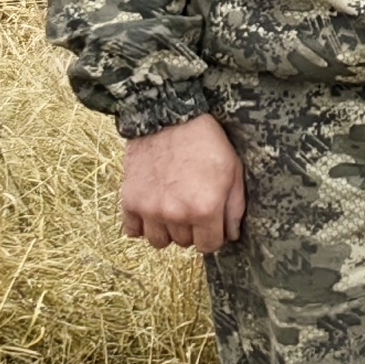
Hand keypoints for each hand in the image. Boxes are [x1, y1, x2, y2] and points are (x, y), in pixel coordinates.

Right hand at [119, 113, 245, 252]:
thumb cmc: (207, 143)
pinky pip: (132, 231)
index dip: (214, 235)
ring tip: (173, 209)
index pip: (209, 245)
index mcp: (205, 208)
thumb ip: (234, 208)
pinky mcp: (130, 200)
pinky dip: (142, 225)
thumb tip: (231, 235)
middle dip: (193, 230)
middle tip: (194, 206)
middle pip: (185, 243)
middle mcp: (176, 214)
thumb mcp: (234, 172)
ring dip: (168, 230)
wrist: (168, 118)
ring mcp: (150, 209)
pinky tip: (152, 210)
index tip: (213, 223)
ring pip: (159, 241)